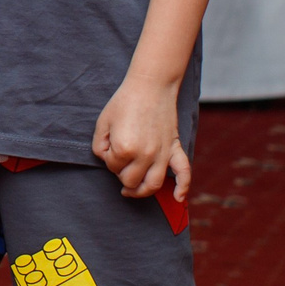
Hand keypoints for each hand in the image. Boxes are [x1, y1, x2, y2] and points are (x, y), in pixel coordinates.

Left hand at [93, 74, 188, 199]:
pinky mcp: (174, 148)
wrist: (150, 86)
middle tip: (119, 167)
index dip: (107, 158)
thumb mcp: (102, 123)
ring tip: (133, 191)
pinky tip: (178, 198)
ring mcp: (162, 153)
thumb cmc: (124, 103)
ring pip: (153, 184)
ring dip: (142, 192)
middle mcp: (145, 155)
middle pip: (131, 180)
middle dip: (121, 175)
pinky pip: (184, 172)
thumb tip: (107, 160)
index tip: (109, 145)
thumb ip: (100, 146)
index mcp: (125, 149)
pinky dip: (183, 188)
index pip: (112, 167)